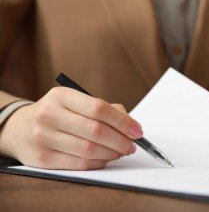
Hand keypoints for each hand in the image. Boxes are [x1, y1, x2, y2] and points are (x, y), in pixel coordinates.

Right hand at [0, 87, 141, 169]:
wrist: (20, 127)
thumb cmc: (58, 113)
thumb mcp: (76, 102)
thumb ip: (104, 110)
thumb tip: (130, 126)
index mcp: (62, 96)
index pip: (99, 108)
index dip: (122, 121)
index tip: (137, 131)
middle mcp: (49, 114)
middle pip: (96, 130)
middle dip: (120, 140)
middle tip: (132, 145)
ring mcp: (43, 137)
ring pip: (89, 150)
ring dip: (112, 153)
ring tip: (121, 151)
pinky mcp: (42, 158)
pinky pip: (79, 164)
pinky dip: (99, 163)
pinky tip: (106, 159)